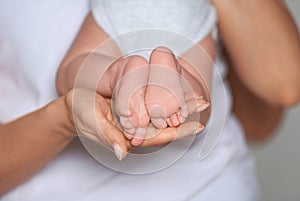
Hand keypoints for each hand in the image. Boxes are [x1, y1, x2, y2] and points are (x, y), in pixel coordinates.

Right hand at [65, 88, 205, 159]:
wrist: (76, 106)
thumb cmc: (82, 115)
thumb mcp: (93, 124)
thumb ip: (108, 137)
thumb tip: (122, 152)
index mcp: (130, 137)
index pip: (159, 136)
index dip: (179, 131)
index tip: (198, 125)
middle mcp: (138, 129)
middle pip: (166, 124)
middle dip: (186, 114)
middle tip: (204, 102)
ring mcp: (137, 118)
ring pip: (163, 113)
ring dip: (180, 104)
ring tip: (197, 96)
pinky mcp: (134, 107)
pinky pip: (154, 103)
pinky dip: (167, 97)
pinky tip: (177, 90)